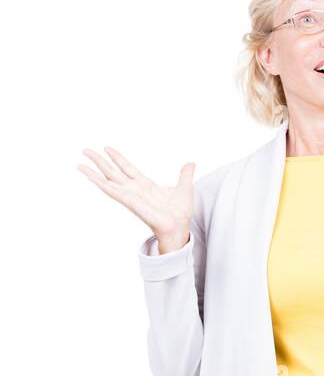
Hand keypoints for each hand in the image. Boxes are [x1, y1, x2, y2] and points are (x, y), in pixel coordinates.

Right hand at [77, 145, 194, 244]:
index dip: (117, 158)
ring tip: (80, 164)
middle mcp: (134, 190)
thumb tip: (191, 163)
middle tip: (85, 150)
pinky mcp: (130, 202)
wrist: (179, 228)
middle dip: (99, 161)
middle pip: (113, 172)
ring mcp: (130, 196)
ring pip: (108, 181)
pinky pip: (113, 192)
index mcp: (145, 184)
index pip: (127, 168)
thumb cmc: (180, 213)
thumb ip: (185, 175)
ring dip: (94, 172)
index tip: (107, 147)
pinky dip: (101, 184)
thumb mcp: (184, 189)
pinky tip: (91, 178)